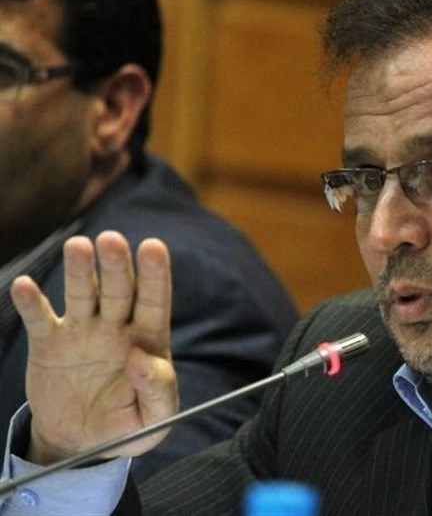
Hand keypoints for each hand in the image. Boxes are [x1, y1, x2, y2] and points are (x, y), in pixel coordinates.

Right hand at [10, 231, 177, 464]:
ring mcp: (82, 331)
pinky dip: (31, 303)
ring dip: (80, 271)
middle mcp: (117, 327)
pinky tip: (24, 286)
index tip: (153, 247)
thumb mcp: (153, 420)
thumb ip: (158, 391)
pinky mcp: (49, 343)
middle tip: (112, 240)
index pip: (154, 302)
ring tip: (78, 246)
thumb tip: (142, 358)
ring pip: (83, 294)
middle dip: (117, 265)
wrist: (81, 441)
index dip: (155, 275)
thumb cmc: (126, 425)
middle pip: (119, 290)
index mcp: (148, 341)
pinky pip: (40, 319)